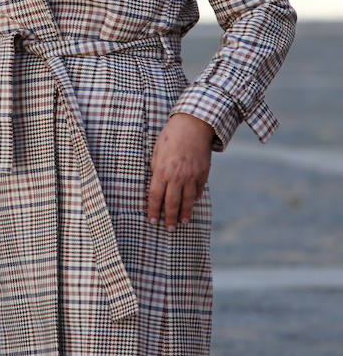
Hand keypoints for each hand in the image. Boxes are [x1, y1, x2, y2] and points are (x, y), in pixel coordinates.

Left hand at [147, 112, 213, 230]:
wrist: (194, 126)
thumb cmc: (170, 136)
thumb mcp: (157, 151)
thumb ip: (156, 169)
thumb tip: (156, 183)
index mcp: (162, 171)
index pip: (155, 196)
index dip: (153, 210)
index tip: (152, 220)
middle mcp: (177, 176)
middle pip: (172, 202)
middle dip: (169, 217)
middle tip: (168, 229)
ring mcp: (192, 176)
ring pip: (188, 200)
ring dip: (184, 212)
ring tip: (182, 222)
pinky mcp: (203, 173)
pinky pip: (198, 190)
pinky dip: (194, 199)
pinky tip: (191, 205)